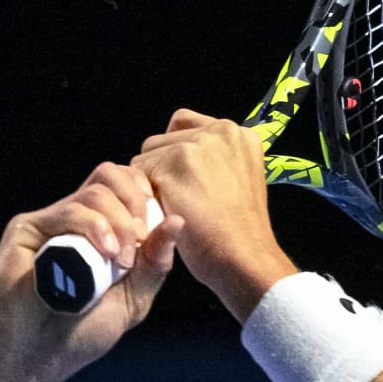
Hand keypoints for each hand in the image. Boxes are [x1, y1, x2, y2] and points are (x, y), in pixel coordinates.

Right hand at [0, 161, 183, 381]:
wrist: (37, 358)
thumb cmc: (81, 333)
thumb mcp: (134, 298)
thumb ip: (155, 262)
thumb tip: (178, 221)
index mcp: (102, 229)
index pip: (127, 186)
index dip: (146, 197)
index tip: (156, 230)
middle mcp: (76, 219)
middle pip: (111, 176)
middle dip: (136, 201)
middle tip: (142, 237)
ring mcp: (51, 222)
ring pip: (94, 192)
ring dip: (118, 222)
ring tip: (120, 260)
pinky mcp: (27, 229)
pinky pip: (67, 211)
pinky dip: (94, 227)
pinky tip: (105, 253)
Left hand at [133, 109, 296, 320]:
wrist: (245, 258)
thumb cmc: (241, 231)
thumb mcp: (242, 178)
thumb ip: (217, 158)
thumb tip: (181, 153)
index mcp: (236, 133)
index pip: (183, 123)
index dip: (174, 151)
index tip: (181, 179)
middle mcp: (217, 131)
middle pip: (161, 140)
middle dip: (161, 169)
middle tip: (179, 201)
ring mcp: (195, 146)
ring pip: (146, 157)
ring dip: (151, 183)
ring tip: (174, 209)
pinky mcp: (173, 165)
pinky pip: (138, 175)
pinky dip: (144, 198)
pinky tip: (164, 215)